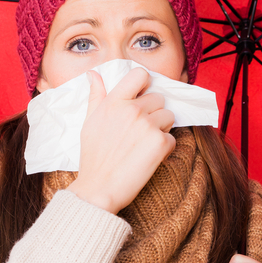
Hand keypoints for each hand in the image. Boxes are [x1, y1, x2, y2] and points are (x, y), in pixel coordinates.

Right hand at [66, 68, 175, 212]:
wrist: (99, 188)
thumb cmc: (93, 156)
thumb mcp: (89, 122)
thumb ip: (96, 96)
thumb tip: (93, 74)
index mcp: (114, 101)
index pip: (140, 75)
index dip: (144, 84)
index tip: (141, 97)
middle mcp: (132, 109)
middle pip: (159, 98)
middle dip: (153, 112)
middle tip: (139, 131)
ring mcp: (148, 125)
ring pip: (169, 116)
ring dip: (161, 128)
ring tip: (144, 144)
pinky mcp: (160, 142)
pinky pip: (172, 137)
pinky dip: (164, 148)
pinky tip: (148, 157)